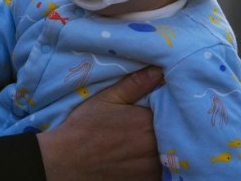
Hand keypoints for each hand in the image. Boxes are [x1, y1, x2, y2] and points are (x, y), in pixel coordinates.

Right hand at [37, 66, 161, 180]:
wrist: (67, 162)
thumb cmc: (85, 127)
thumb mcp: (106, 99)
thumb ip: (136, 84)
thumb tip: (160, 69)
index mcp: (149, 122)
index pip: (172, 112)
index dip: (166, 109)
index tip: (156, 108)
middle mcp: (157, 146)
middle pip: (172, 133)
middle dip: (165, 128)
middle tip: (144, 127)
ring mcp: (154, 168)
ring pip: (168, 153)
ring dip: (161, 147)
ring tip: (140, 142)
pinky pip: (161, 170)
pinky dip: (153, 163)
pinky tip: (137, 157)